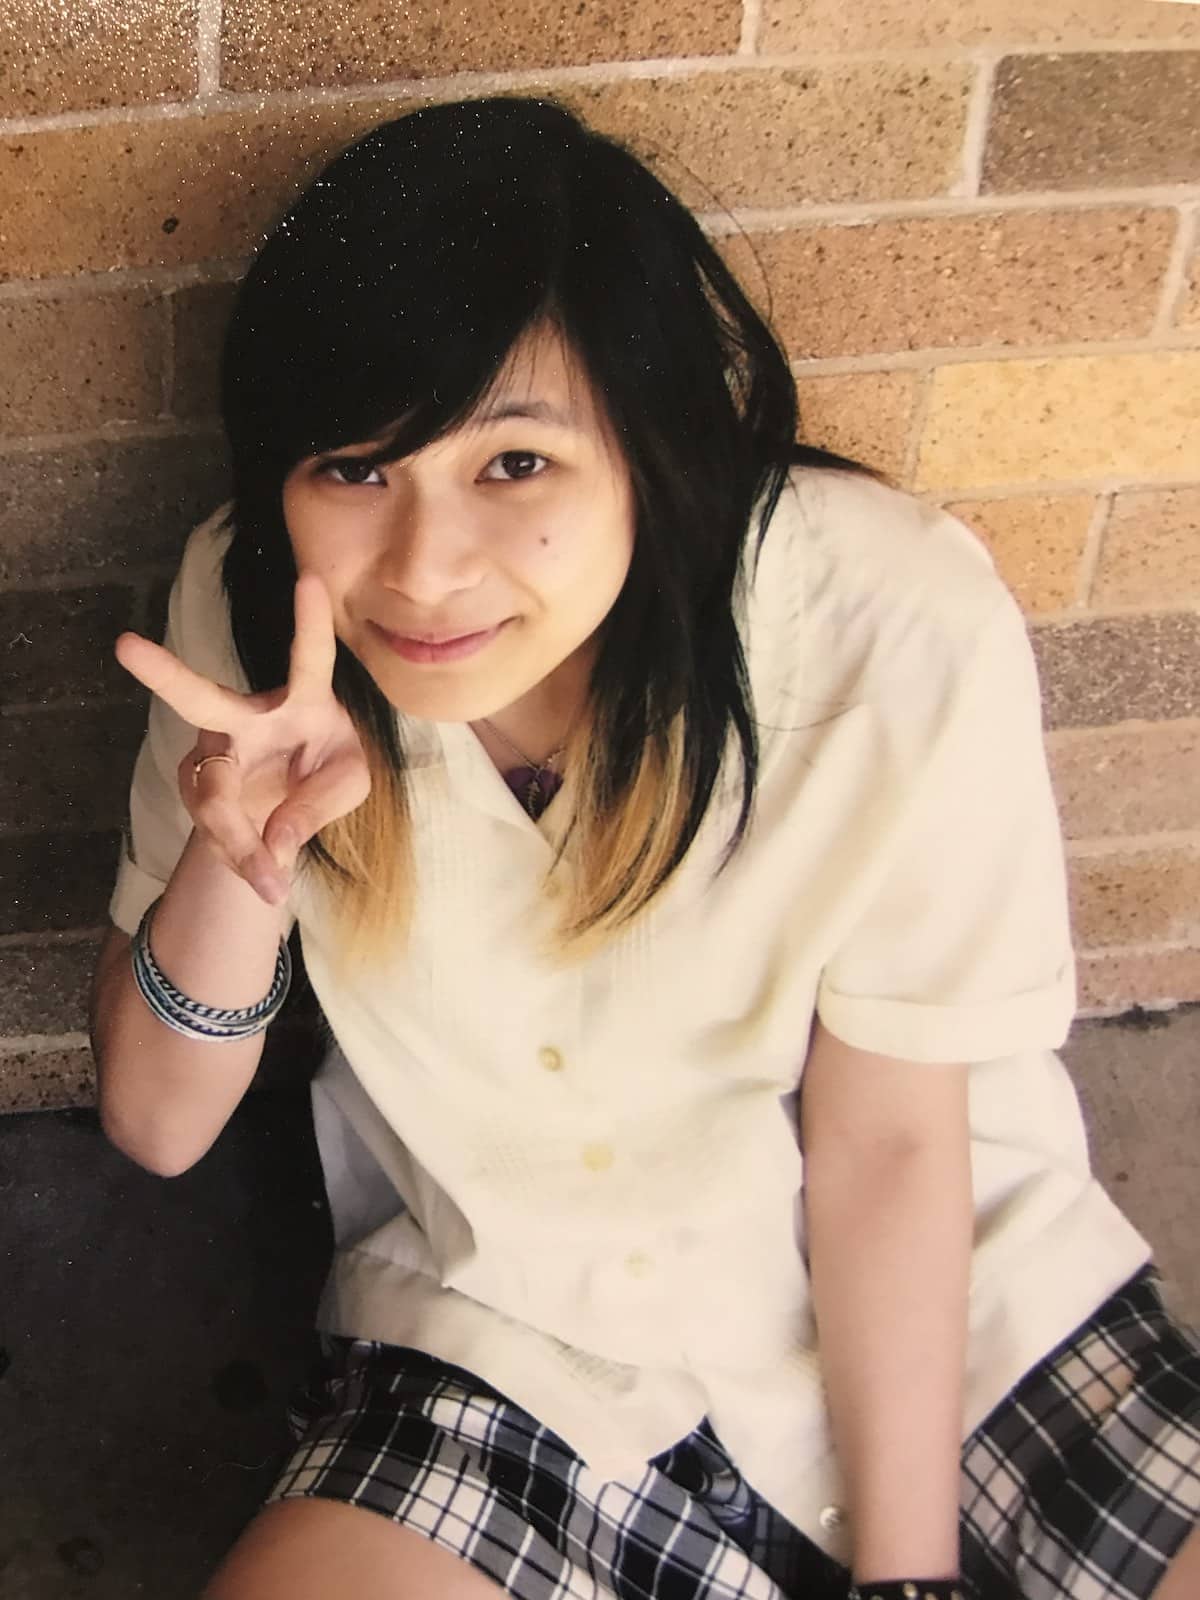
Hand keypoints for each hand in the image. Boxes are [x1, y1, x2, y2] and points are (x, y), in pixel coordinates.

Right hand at [115, 574, 370, 904]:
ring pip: (211, 794)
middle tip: (125, 646)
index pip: (309, 658)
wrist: (293, 804)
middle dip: (163, 674)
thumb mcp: (350, 785)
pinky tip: (261, 869)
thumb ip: (319, 806)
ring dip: (237, 841)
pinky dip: (240, 855)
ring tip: (270, 879)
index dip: (308, 622)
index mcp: (304, 701)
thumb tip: (274, 841)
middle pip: (200, 697)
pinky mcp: (198, 786)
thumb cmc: (330, 770)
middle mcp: (247, 716)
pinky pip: (214, 826)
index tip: (308, 578)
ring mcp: (215, 750)